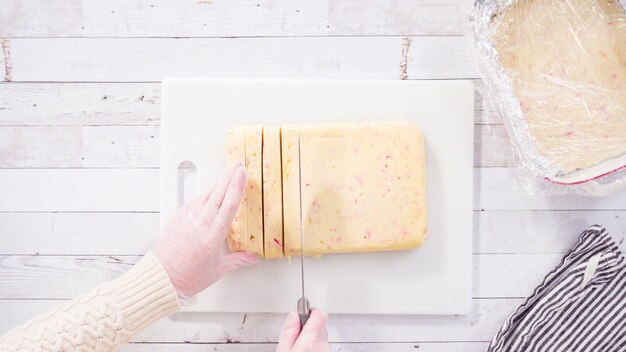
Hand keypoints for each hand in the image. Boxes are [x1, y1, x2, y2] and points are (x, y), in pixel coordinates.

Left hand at [154, 162, 258, 298]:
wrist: (161, 277)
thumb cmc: (188, 276)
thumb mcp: (218, 269)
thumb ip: (238, 260)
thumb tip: (253, 258)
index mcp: (214, 233)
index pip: (230, 203)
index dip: (238, 185)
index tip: (243, 173)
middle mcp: (202, 221)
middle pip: (220, 193)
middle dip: (230, 177)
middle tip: (237, 165)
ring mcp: (188, 218)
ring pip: (207, 195)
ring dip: (218, 183)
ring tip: (227, 175)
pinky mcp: (177, 218)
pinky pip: (194, 201)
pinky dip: (204, 194)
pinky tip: (209, 192)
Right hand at [276, 309, 329, 351]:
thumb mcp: (283, 349)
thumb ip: (289, 331)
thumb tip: (293, 315)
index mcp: (311, 339)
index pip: (320, 313)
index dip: (309, 311)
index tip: (301, 313)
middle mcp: (322, 344)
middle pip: (319, 323)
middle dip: (307, 325)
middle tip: (296, 333)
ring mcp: (326, 349)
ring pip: (320, 334)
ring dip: (310, 335)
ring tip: (298, 344)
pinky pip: (321, 343)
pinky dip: (313, 343)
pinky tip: (304, 349)